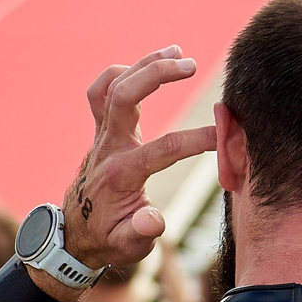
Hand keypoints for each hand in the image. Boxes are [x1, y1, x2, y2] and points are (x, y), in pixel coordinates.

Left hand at [45, 47, 216, 294]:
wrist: (76, 234)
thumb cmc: (109, 239)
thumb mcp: (127, 248)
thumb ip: (140, 233)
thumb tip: (154, 221)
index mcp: (121, 175)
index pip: (163, 149)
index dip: (197, 140)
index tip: (225, 135)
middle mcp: (108, 148)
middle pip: (124, 97)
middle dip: (157, 74)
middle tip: (191, 65)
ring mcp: (101, 136)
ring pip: (114, 86)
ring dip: (144, 64)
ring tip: (178, 53)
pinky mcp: (99, 131)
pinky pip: (100, 92)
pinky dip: (119, 73)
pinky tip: (147, 66)